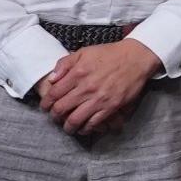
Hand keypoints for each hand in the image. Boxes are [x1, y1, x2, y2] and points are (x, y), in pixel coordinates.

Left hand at [36, 39, 162, 136]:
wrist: (135, 58)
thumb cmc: (109, 54)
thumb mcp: (83, 52)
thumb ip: (64, 64)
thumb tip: (52, 79)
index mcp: (77, 73)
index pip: (53, 94)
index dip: (46, 103)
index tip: (45, 107)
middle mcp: (86, 88)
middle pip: (61, 109)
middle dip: (54, 116)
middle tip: (55, 117)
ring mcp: (98, 99)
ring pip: (75, 120)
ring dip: (68, 126)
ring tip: (67, 126)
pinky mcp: (111, 107)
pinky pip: (93, 123)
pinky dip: (85, 128)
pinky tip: (83, 128)